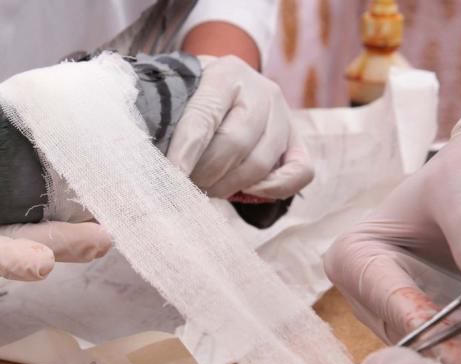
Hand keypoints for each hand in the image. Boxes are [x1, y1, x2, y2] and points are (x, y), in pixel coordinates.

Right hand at [0, 142, 110, 279]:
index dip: (0, 258)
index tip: (42, 265)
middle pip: (10, 240)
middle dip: (58, 244)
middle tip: (105, 240)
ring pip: (26, 221)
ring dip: (69, 226)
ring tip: (113, 225)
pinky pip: (22, 195)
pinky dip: (56, 197)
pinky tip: (91, 193)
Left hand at [167, 55, 312, 199]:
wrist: (228, 86)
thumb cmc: (195, 96)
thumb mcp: (180, 96)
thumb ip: (171, 123)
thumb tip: (159, 167)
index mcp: (226, 74)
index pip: (204, 117)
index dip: (185, 151)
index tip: (169, 176)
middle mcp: (261, 90)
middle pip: (235, 143)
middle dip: (205, 173)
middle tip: (183, 186)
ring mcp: (284, 114)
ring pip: (260, 163)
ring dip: (228, 186)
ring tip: (205, 189)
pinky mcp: (298, 139)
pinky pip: (300, 172)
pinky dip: (274, 189)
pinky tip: (247, 191)